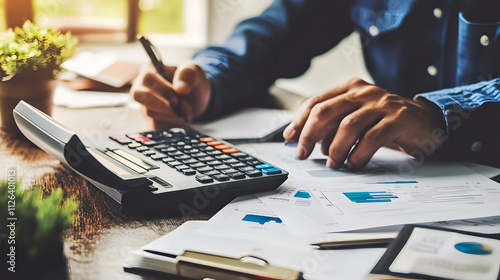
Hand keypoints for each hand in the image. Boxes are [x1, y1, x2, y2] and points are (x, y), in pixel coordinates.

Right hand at [131, 62, 210, 127]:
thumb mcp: (194, 72)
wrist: (196, 101)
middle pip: (139, 96)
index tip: (179, 93)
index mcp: (149, 70)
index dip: (163, 88)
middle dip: (163, 102)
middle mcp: (141, 87)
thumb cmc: (191, 82)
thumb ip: (188, 74)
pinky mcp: (150, 120)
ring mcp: (144, 105)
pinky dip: (172, 122)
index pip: (147, 78)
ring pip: (150, 111)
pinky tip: (181, 117)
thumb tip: (179, 88)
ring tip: (187, 110)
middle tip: (180, 105)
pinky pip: (156, 124)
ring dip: (172, 113)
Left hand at [282, 78, 445, 170]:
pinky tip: (353, 164)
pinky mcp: (397, 119)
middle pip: (326, 111)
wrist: (426, 120)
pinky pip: (371, 138)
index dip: (299, 122)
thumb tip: (305, 139)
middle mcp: (363, 92)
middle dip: (309, 135)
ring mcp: (381, 104)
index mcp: (350, 89)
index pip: (316, 102)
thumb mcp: (356, 117)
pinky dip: (358, 154)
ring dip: (335, 149)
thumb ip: (333, 123)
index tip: (290, 139)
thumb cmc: (385, 121)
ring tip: (333, 163)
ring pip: (347, 126)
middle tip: (304, 153)